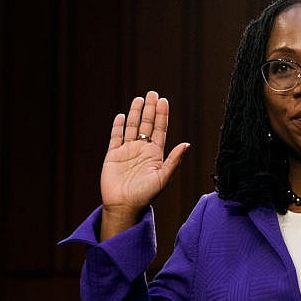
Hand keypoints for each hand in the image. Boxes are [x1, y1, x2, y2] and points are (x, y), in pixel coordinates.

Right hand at [100, 91, 189, 238]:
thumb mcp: (163, 178)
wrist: (124, 206)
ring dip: (135, 113)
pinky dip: (119, 126)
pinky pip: (116, 137)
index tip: (164, 101)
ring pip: (132, 128)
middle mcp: (142, 150)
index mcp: (155, 154)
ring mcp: (127, 151)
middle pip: (146, 125)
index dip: (162, 115)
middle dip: (150, 109)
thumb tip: (187, 144)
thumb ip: (174, 160)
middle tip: (152, 93)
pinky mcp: (113, 155)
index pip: (159, 130)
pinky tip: (122, 116)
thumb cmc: (146, 195)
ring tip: (139, 99)